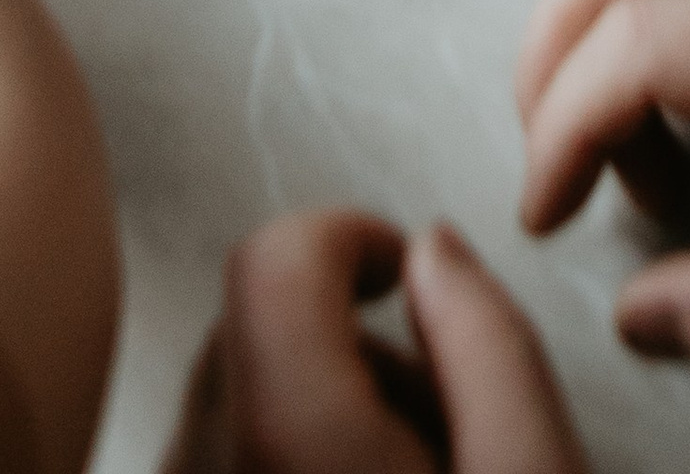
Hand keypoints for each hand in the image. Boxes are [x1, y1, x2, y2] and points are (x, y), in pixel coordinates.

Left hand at [163, 209, 587, 473]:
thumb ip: (490, 342)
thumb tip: (433, 251)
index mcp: (284, 444)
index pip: (269, 257)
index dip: (349, 238)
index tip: (406, 272)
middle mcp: (199, 470)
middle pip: (249, 323)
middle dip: (349, 341)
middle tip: (440, 421)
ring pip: (229, 395)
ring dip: (317, 407)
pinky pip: (213, 456)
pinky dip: (280, 458)